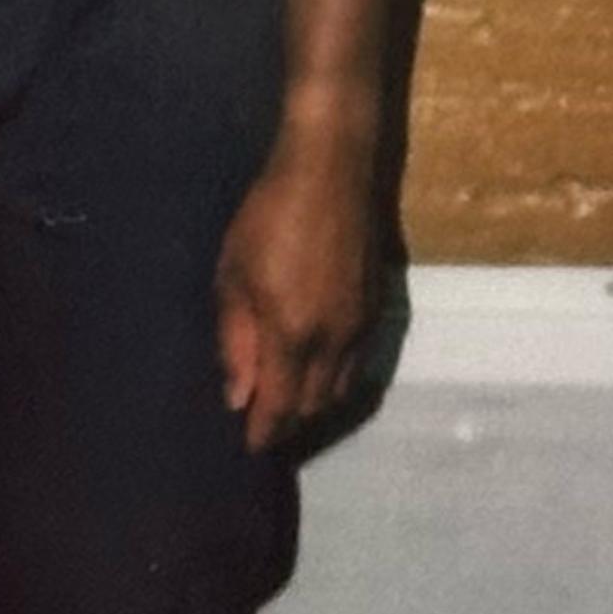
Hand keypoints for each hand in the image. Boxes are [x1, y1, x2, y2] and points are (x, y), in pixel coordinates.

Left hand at [214, 135, 382, 453]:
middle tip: (264, 424)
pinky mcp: (378, 305)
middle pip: (317, 405)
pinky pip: (359, 361)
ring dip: (316, 402)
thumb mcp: (234, 276)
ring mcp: (363, 324)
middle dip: (291, 422)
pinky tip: (318, 367)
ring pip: (343, 387)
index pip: (282, 407)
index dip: (265, 432)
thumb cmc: (268, 215)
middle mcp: (337, 340)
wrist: (332, 166)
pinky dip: (337, 377)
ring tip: (289, 401)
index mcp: (295, 335)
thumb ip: (235, 341)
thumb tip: (237, 396)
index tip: (250, 447)